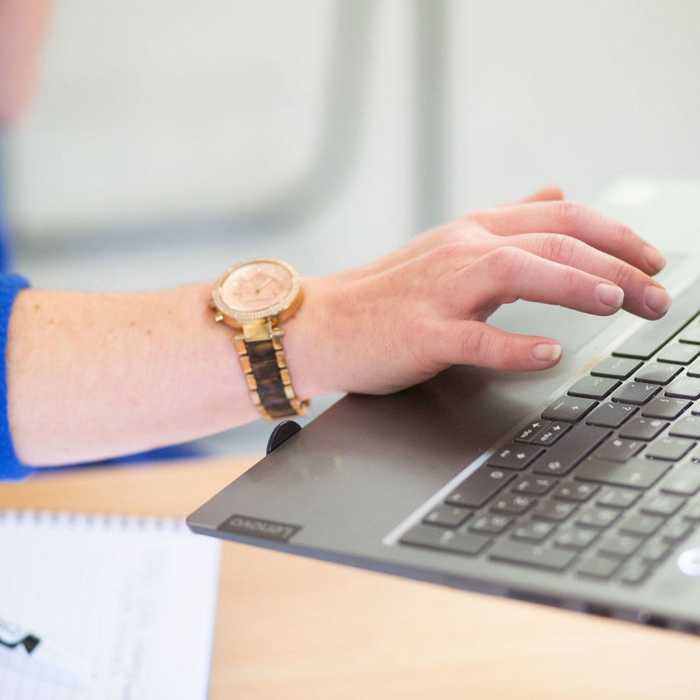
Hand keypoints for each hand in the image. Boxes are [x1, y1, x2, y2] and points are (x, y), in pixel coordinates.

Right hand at [286, 187, 669, 395]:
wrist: (323, 322)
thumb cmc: (386, 293)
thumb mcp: (451, 245)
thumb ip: (507, 222)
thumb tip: (559, 194)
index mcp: (473, 231)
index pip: (560, 219)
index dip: (614, 234)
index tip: (651, 260)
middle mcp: (462, 250)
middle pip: (552, 244)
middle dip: (616, 265)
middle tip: (656, 294)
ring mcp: (441, 291)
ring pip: (517, 273)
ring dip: (574, 285)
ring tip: (619, 301)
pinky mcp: (422, 334)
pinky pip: (474, 338)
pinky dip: (514, 345)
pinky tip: (549, 352)